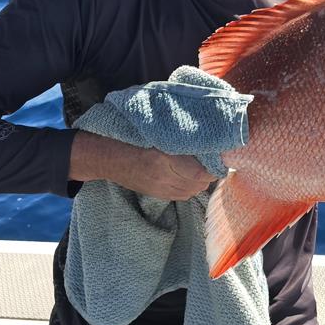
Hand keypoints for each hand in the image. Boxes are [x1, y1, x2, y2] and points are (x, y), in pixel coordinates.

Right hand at [69, 131, 215, 199]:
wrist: (104, 156)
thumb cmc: (130, 135)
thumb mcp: (155, 129)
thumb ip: (179, 132)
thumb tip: (204, 131)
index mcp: (163, 157)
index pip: (200, 171)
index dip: (214, 165)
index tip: (220, 154)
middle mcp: (163, 177)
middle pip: (200, 183)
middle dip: (210, 172)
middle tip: (212, 158)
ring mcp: (159, 188)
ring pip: (193, 191)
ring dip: (201, 180)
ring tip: (201, 166)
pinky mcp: (156, 194)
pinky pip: (182, 195)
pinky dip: (190, 186)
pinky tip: (188, 175)